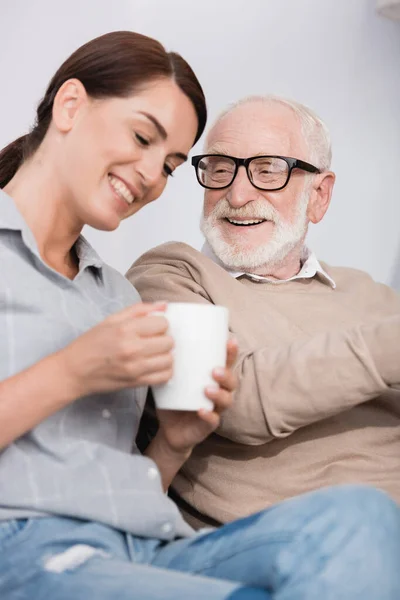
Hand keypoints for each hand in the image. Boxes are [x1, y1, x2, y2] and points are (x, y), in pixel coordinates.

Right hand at [60, 302, 173, 397]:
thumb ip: (139, 310)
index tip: (152, 327)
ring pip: (169, 359)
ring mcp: (135, 367)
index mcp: (125, 329)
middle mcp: (132, 348)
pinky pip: (164, 377)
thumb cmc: (90, 344)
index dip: (159, 324)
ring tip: (154, 353)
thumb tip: (164, 305)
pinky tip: (155, 365)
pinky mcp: (136, 382)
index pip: (162, 323)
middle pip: (169, 341)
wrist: (74, 371)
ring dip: (165, 355)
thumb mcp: (111, 320)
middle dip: (164, 339)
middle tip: (153, 341)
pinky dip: (164, 371)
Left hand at [154, 338, 237, 456]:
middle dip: (226, 375)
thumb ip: (171, 364)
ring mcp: (215, 409)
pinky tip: (201, 410)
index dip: (231, 353)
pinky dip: (208, 415)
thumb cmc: (175, 400)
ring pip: (227, 400)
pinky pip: (213, 421)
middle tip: (215, 370)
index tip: (230, 341)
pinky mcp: (207, 425)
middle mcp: (218, 392)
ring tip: (207, 389)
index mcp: (213, 379)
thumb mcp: (173, 379)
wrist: (170, 430)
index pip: (226, 364)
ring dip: (219, 394)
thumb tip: (160, 341)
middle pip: (232, 382)